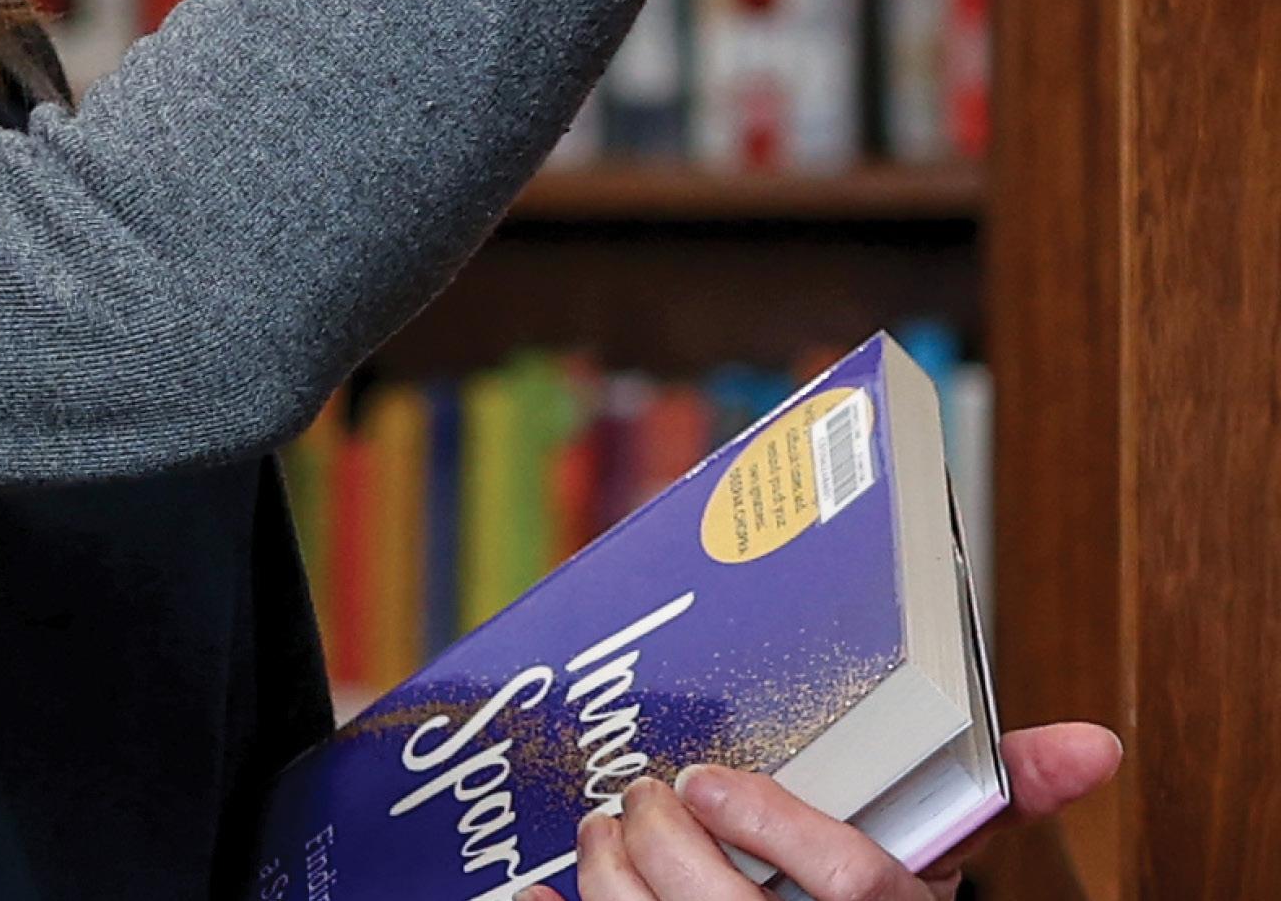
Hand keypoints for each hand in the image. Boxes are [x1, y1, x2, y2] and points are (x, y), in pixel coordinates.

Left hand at [514, 720, 1119, 900]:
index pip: (856, 888)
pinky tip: (529, 895)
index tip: (709, 779)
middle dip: (661, 847)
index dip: (777, 829)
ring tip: (599, 838)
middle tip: (637, 797)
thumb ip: (1000, 797)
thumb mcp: (936, 873)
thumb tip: (1100, 743)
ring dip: (607, 884)